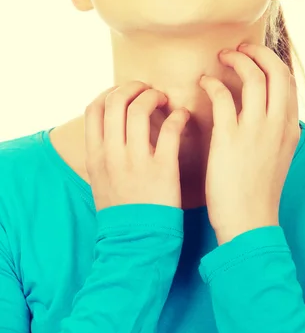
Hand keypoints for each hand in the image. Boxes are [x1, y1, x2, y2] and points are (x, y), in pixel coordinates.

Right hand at [84, 81, 189, 211]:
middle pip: (116, 101)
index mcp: (95, 156)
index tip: (125, 93)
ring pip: (140, 109)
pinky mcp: (162, 168)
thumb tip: (112, 128)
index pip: (94, 108)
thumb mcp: (99, 181)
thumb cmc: (121, 213)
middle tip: (148, 90)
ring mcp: (135, 161)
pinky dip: (178, 115)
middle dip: (133, 87)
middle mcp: (111, 155)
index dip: (111, 92)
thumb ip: (103, 154)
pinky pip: (170, 128)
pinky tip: (183, 116)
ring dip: (154, 96)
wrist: (135, 245)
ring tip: (164, 100)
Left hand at [199, 43, 299, 243]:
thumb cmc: (257, 190)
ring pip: (253, 76)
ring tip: (222, 58)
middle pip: (277, 71)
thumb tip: (264, 108)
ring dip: (237, 60)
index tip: (255, 57)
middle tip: (240, 48)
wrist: (248, 222)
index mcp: (290, 128)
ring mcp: (256, 130)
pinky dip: (212, 82)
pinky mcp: (229, 137)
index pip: (288, 81)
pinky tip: (204, 83)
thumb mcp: (277, 155)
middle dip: (259, 52)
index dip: (271, 62)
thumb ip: (274, 129)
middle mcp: (278, 124)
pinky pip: (222, 95)